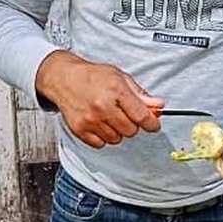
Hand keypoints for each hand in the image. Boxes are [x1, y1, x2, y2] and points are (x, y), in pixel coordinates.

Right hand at [35, 51, 163, 148]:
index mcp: (116, 91)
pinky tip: (99, 123)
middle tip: (124, 114)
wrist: (64, 78)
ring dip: (117, 131)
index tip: (154, 125)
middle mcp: (103, 106)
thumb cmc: (93, 76)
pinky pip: (101, 144)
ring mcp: (90, 120)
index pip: (142, 116)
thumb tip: (158, 106)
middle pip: (131, 131)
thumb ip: (140, 94)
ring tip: (109, 116)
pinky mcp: (80, 130)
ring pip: (116, 139)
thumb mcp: (120, 78)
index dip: (152, 123)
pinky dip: (103, 137)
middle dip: (132, 124)